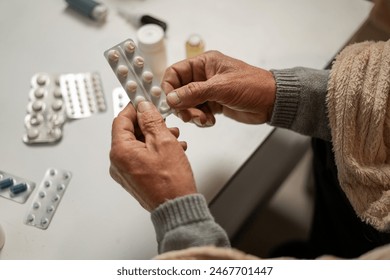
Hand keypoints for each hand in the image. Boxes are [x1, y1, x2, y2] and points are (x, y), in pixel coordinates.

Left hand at [109, 101, 196, 211]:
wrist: (177, 208)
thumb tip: (144, 107)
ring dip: (155, 137)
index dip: (134, 108)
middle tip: (164, 121)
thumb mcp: (164, 142)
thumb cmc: (171, 183)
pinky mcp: (134, 178)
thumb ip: (151, 120)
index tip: (144, 101)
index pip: (120, 120)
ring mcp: (125, 172)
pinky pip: (141, 157)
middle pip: (129, 133)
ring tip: (173, 137)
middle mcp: (118, 163)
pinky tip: (171, 149)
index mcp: (120, 152)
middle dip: (149, 124)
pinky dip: (154, 150)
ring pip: (137, 145)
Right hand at [161, 51, 275, 125]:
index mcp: (204, 63)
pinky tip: (211, 121)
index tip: (170, 102)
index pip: (175, 72)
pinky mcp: (214, 104)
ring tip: (204, 119)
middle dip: (182, 106)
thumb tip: (172, 98)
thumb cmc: (253, 85)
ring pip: (187, 104)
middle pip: (179, 91)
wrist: (272, 102)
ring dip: (192, 115)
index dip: (169, 87)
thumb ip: (194, 92)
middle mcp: (203, 76)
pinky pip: (198, 112)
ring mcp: (208, 91)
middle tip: (190, 116)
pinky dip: (201, 119)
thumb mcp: (221, 87)